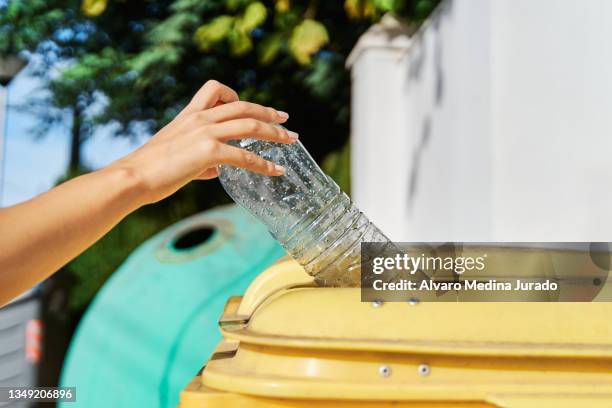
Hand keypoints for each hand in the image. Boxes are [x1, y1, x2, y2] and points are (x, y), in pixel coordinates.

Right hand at [109, 80, 297, 204]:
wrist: (132, 177)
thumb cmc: (151, 170)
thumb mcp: (177, 155)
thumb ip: (201, 159)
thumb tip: (218, 170)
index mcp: (190, 114)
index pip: (218, 90)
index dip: (241, 97)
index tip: (258, 109)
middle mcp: (200, 118)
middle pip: (244, 107)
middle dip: (269, 114)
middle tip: (286, 121)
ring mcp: (205, 132)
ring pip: (250, 125)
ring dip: (275, 133)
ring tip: (291, 140)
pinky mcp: (208, 152)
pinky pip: (245, 156)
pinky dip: (264, 164)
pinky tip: (276, 170)